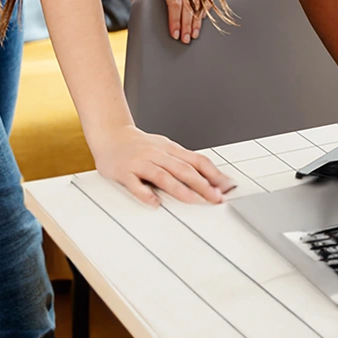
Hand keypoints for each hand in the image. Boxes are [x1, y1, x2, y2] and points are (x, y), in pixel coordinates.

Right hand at [89, 124, 236, 206]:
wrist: (111, 135)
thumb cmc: (140, 146)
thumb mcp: (165, 149)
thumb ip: (183, 163)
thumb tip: (210, 179)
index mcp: (170, 150)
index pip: (196, 160)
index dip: (213, 174)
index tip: (226, 186)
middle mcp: (158, 155)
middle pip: (183, 169)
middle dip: (202, 184)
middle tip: (215, 198)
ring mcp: (141, 162)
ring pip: (163, 175)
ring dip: (179, 189)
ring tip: (192, 200)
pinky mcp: (125, 171)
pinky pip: (135, 183)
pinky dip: (145, 193)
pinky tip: (154, 202)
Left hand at [132, 0, 209, 42]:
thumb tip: (138, 12)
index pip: (174, 2)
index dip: (175, 20)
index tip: (175, 34)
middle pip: (188, 3)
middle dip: (187, 24)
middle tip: (186, 39)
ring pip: (200, 0)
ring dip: (197, 19)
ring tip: (194, 34)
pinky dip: (206, 7)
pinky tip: (201, 20)